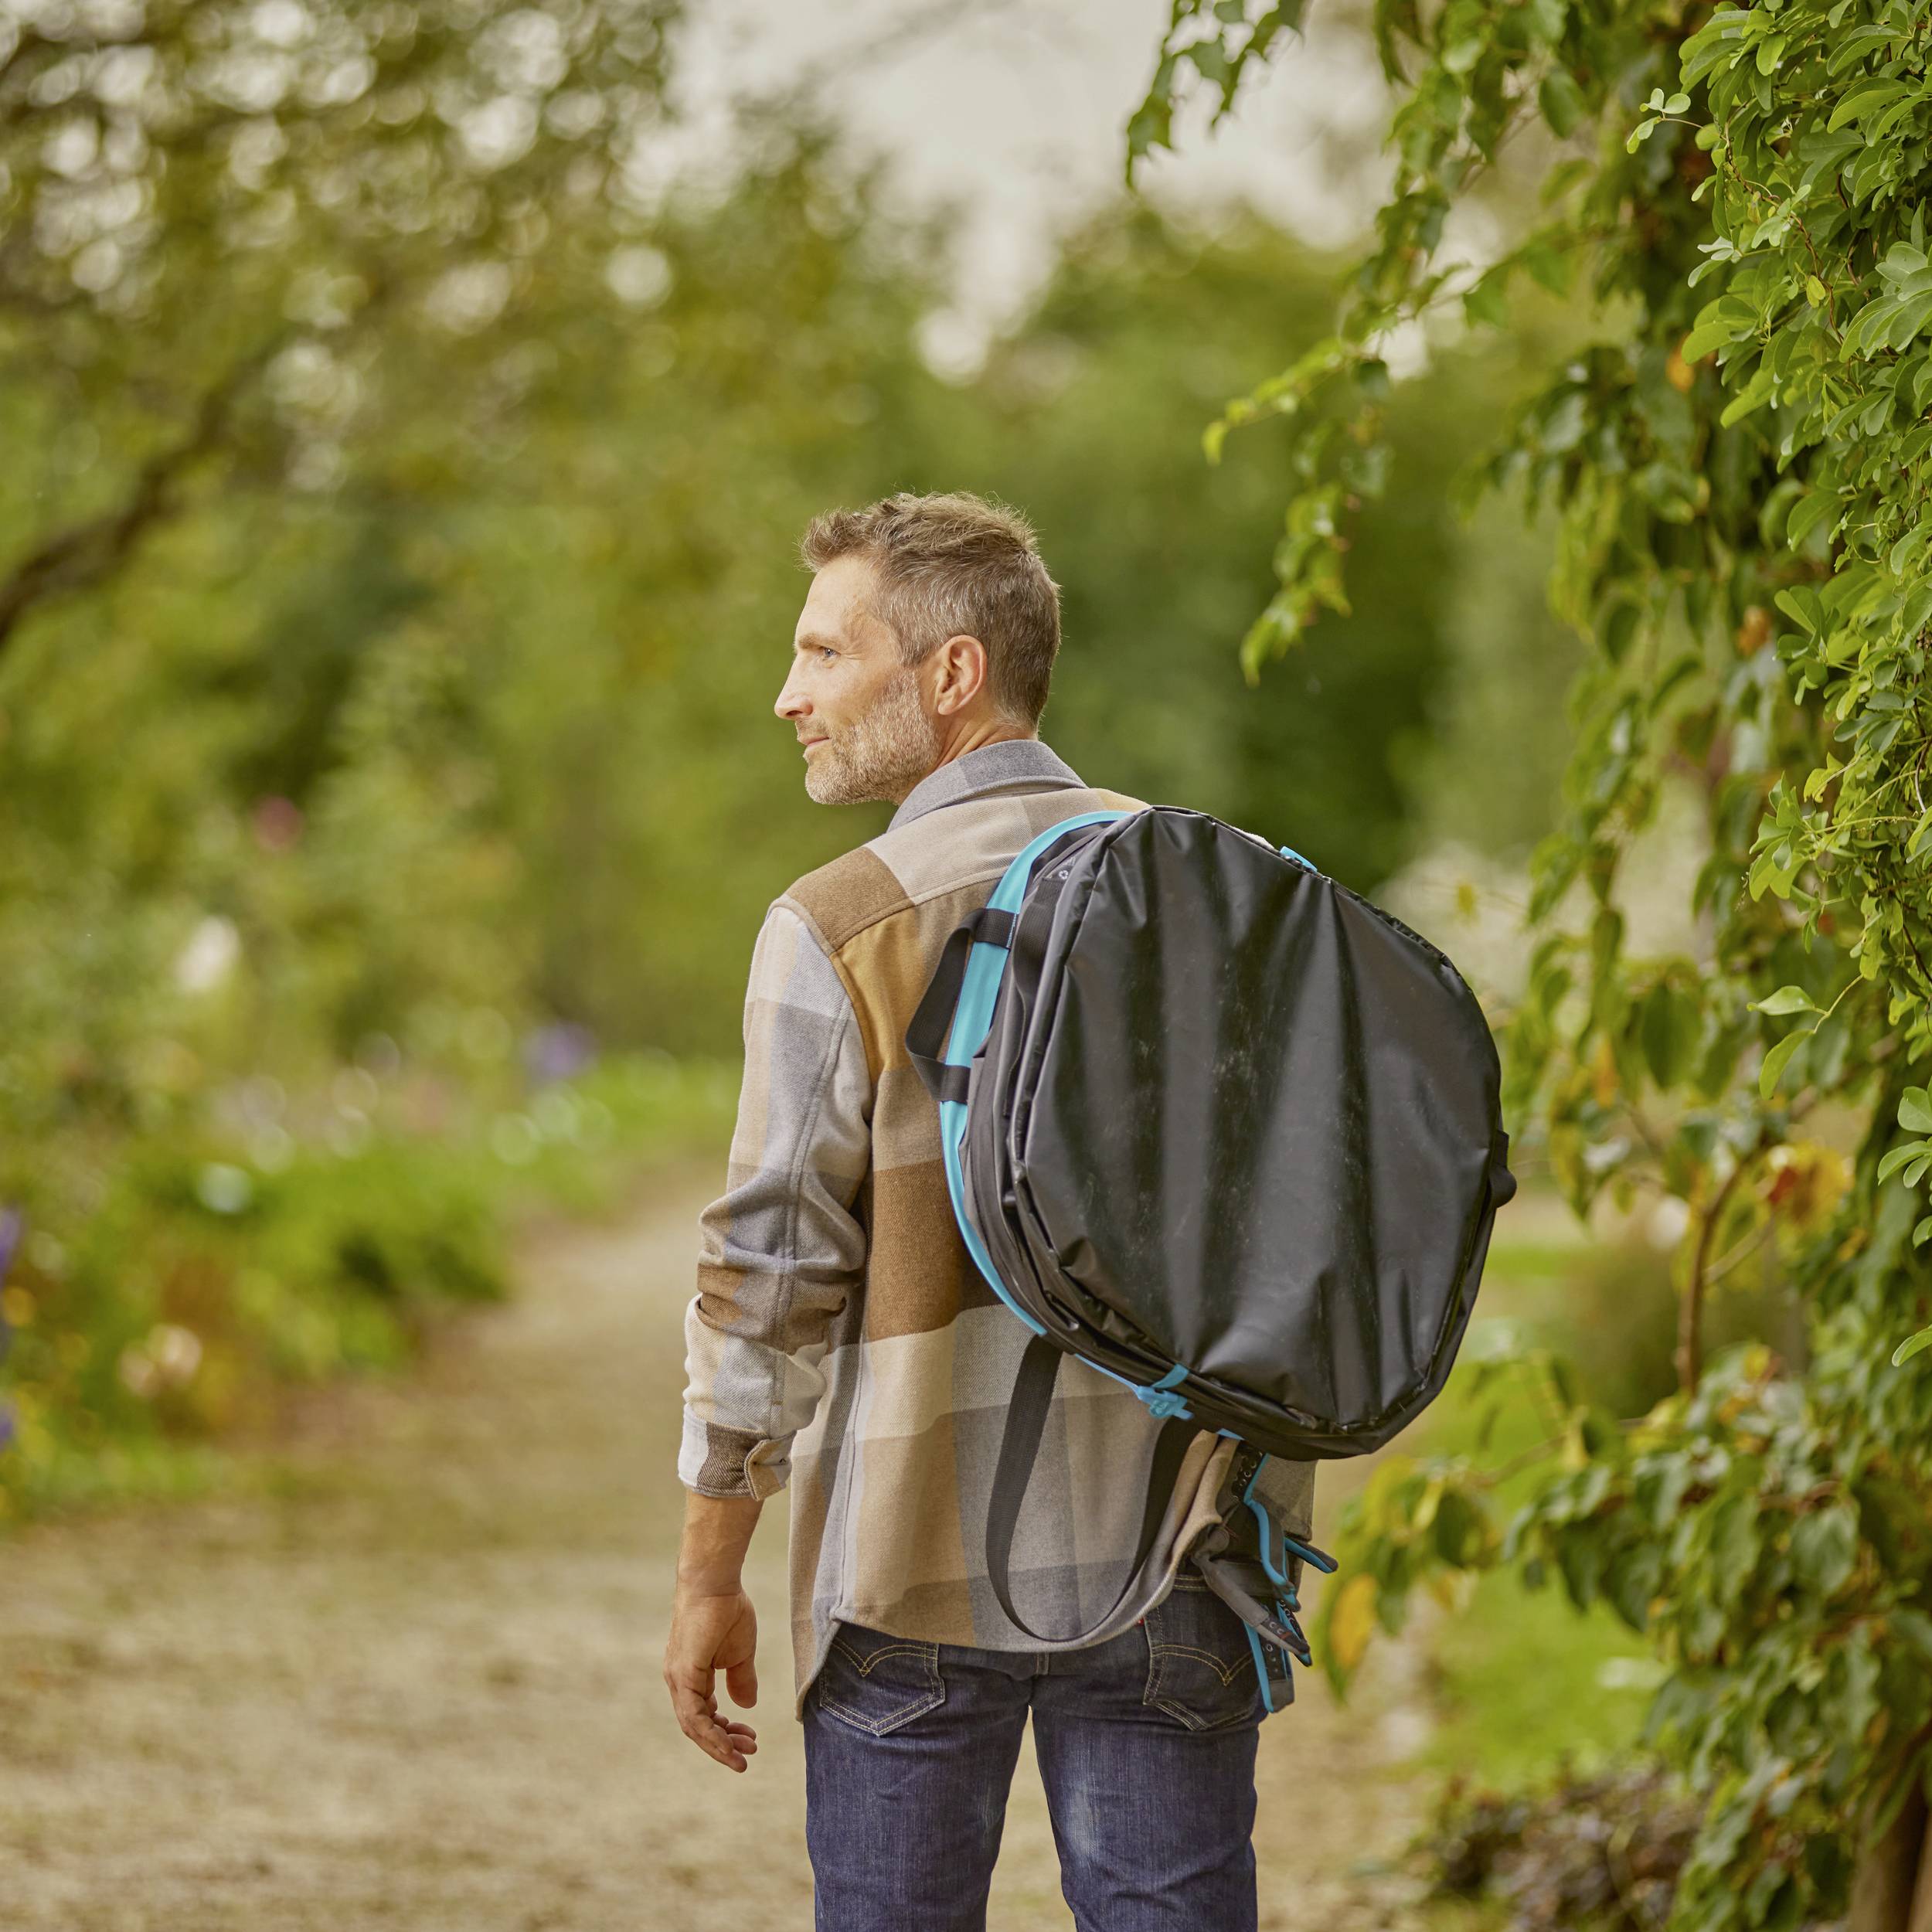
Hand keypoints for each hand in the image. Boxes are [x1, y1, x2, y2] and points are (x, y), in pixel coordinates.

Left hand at [664, 1584, 759, 1771]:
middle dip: (723, 1744)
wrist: (715, 1582)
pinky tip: (728, 1744)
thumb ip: (740, 1679)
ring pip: (694, 1726)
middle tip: (747, 1754)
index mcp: (690, 1676)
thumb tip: (746, 1705)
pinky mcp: (682, 1674)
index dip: (725, 1732)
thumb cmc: (727, 1609)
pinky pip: (693, 1715)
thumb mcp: (740, 1653)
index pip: (704, 1715)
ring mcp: (678, 1679)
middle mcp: (679, 1681)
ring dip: (718, 1744)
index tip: (749, 1740)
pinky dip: (711, 1734)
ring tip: (742, 1756)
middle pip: (697, 1726)